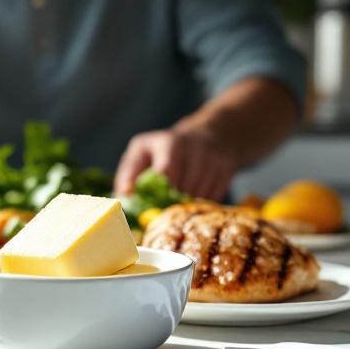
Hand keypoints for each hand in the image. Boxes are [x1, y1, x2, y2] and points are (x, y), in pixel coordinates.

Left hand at [113, 128, 237, 200]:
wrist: (210, 135)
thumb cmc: (165, 150)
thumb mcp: (142, 152)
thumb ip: (129, 174)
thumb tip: (122, 197)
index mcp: (168, 142)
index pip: (166, 171)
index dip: (160, 193)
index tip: (154, 207)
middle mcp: (193, 146)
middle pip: (183, 187)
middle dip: (172, 204)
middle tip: (163, 214)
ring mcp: (212, 156)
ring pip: (199, 194)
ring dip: (187, 206)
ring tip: (177, 206)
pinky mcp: (227, 167)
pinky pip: (214, 196)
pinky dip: (203, 205)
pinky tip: (195, 200)